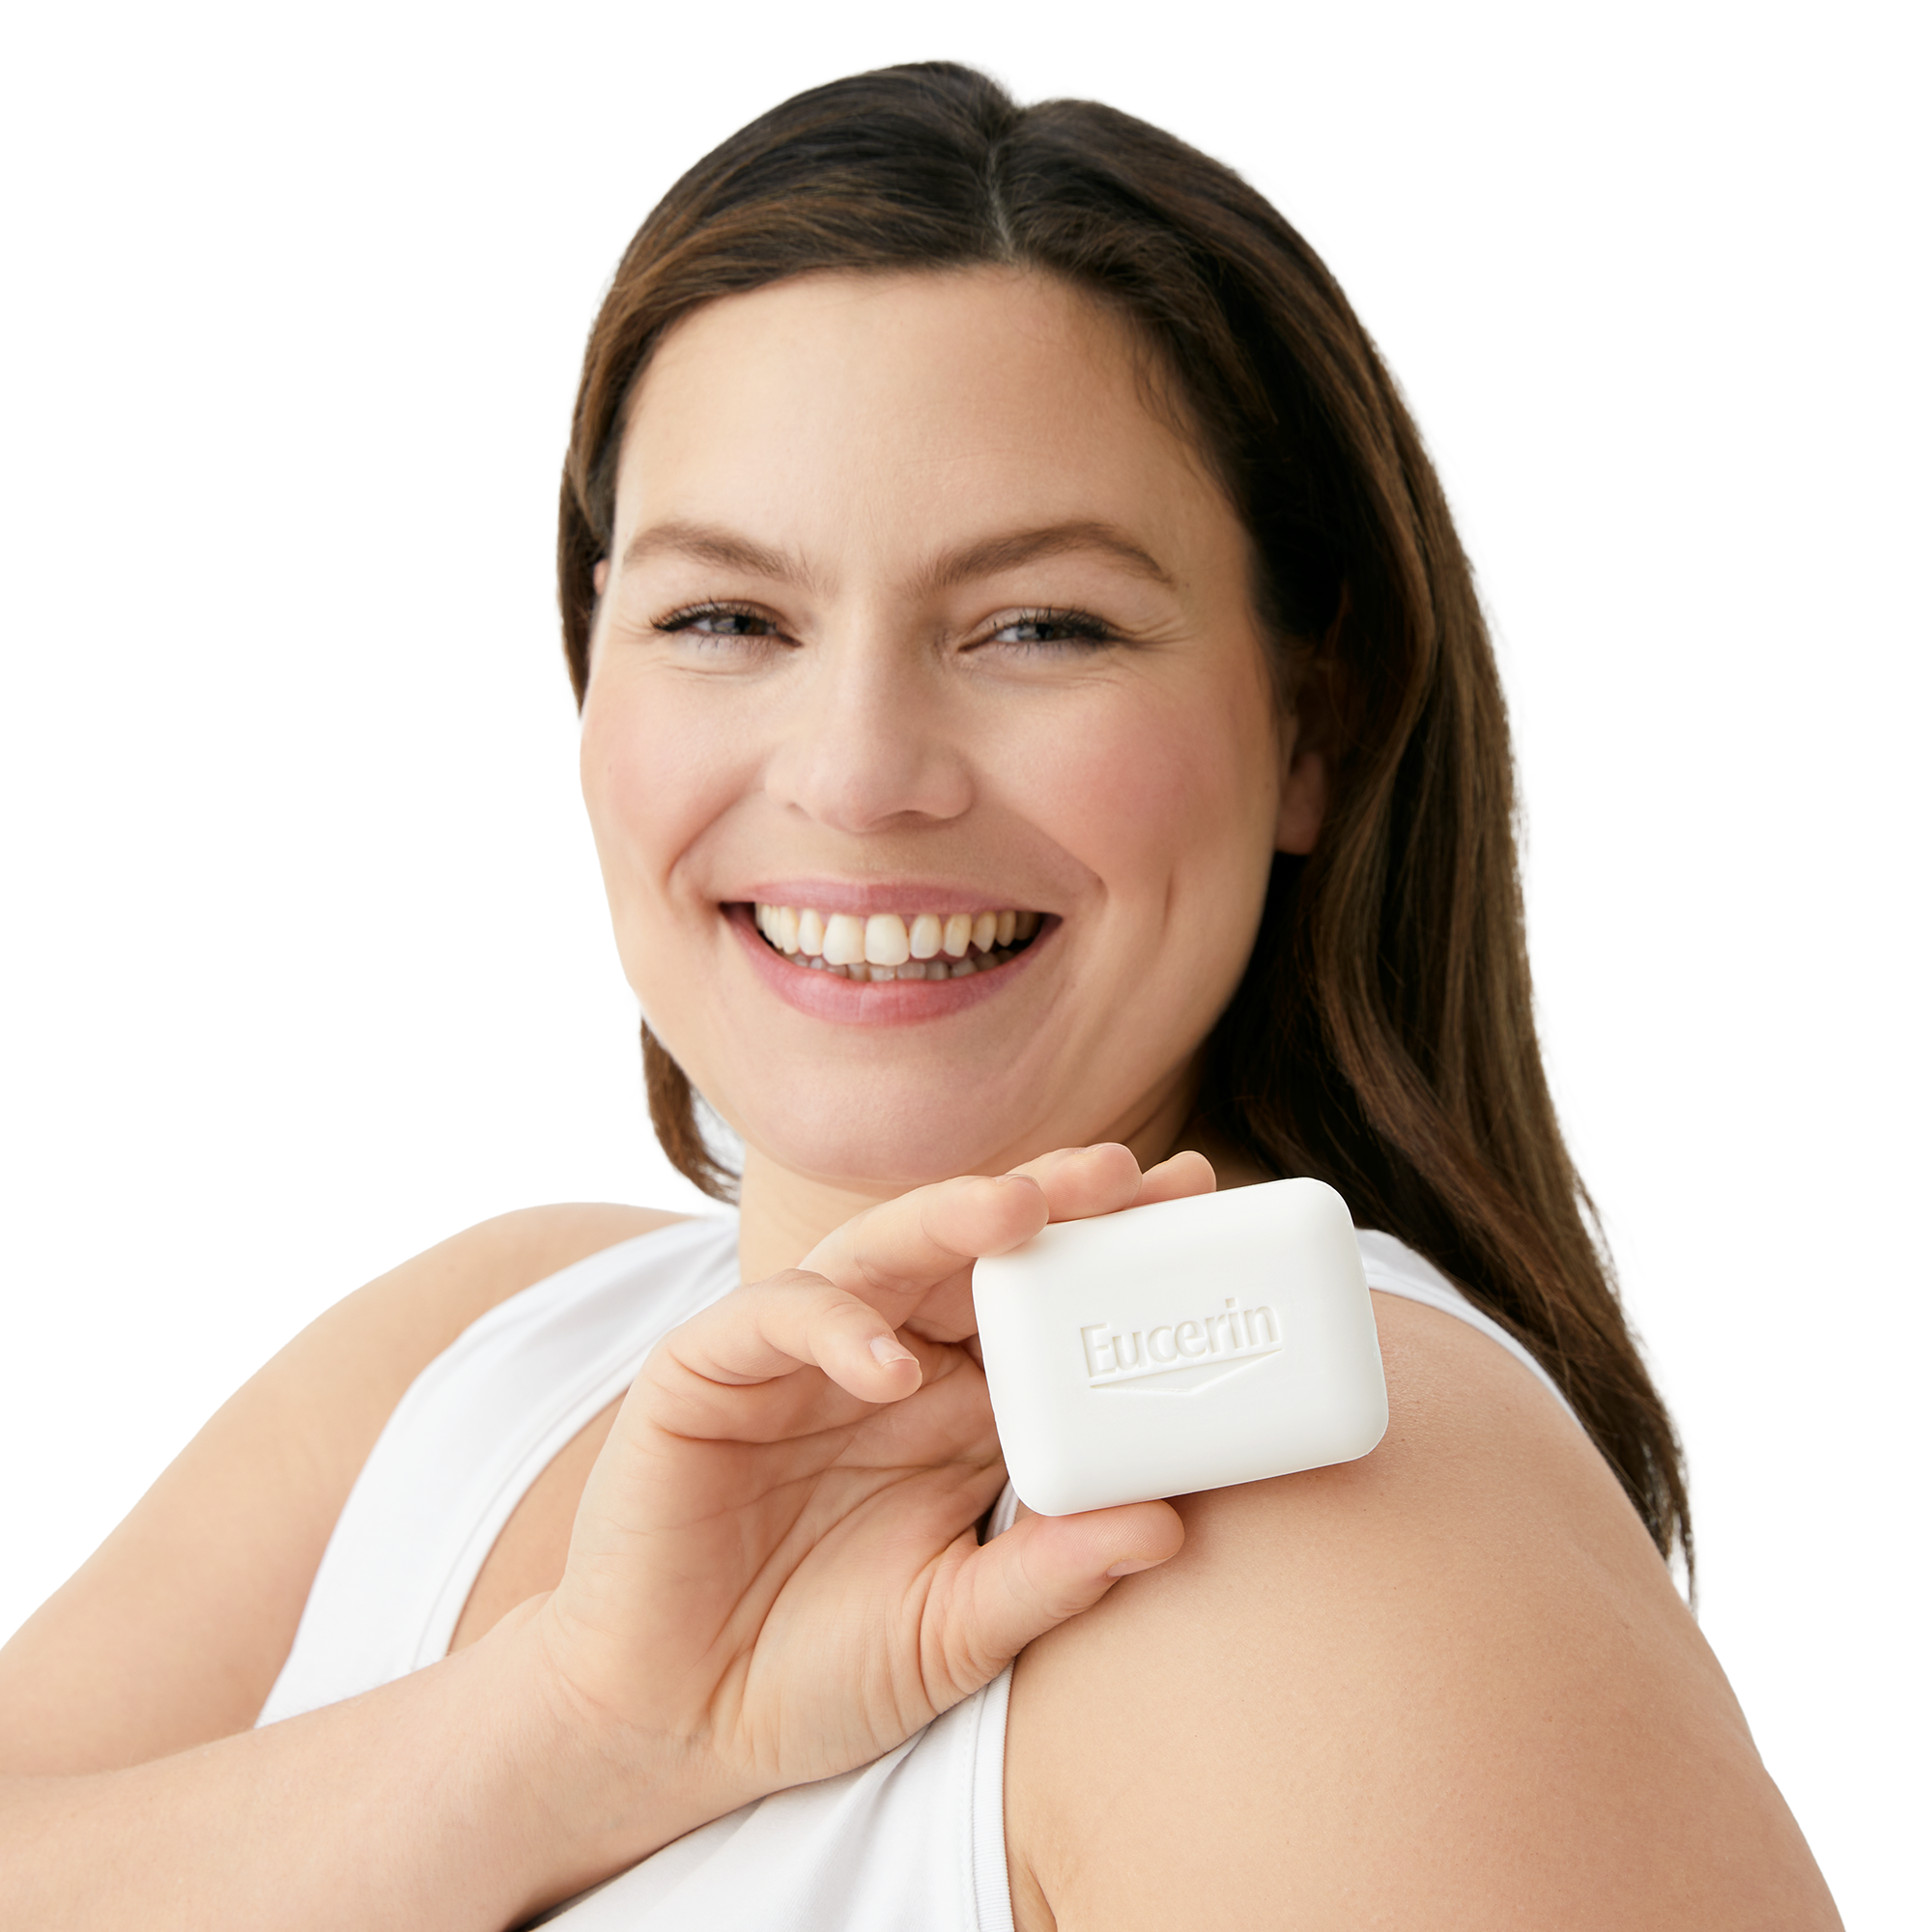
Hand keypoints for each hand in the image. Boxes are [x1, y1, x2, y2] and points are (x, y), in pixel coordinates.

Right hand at [529, 1143, 1211, 1830]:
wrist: (673, 1728)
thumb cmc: (816, 1671)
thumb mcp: (957, 1631)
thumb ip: (1049, 1576)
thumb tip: (1171, 1526)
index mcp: (957, 1408)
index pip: (1044, 1305)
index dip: (1114, 1254)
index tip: (1199, 1213)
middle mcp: (888, 1362)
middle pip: (973, 1252)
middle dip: (1051, 1202)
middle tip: (1128, 1174)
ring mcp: (796, 1359)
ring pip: (876, 1254)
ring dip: (947, 1221)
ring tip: (1020, 1208)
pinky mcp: (707, 1375)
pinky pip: (770, 1318)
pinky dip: (831, 1325)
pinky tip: (891, 1364)